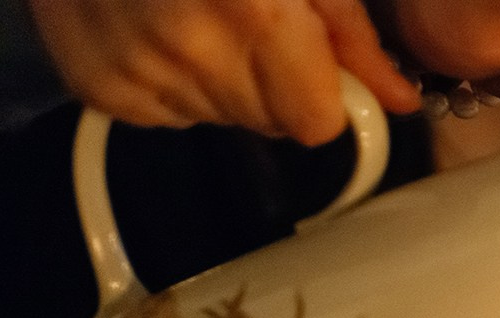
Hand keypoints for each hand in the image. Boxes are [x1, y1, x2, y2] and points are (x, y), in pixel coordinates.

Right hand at [26, 0, 421, 142]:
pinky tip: (158, 29)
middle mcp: (193, 49)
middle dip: (274, 84)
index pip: (316, 122)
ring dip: (221, 80)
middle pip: (271, 124)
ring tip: (194, 15)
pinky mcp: (100, 86)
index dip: (323, 95)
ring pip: (221, 118)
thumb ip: (351, 30)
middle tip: (246, 22)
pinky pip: (166, 114)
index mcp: (253, 12)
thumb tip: (398, 98)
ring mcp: (139, 70)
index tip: (316, 65)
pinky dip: (171, 81)